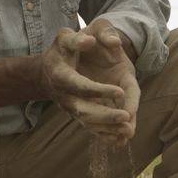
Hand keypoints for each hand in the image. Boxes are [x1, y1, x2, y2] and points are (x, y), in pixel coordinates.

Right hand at [39, 19, 139, 143]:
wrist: (49, 70)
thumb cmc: (62, 49)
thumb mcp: (66, 37)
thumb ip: (78, 38)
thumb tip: (90, 41)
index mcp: (61, 75)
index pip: (80, 85)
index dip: (99, 90)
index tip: (120, 92)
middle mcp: (65, 96)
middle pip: (84, 110)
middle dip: (105, 116)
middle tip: (126, 117)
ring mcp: (71, 107)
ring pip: (89, 122)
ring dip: (108, 129)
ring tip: (128, 132)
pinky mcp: (78, 114)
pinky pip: (91, 127)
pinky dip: (105, 134)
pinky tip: (121, 140)